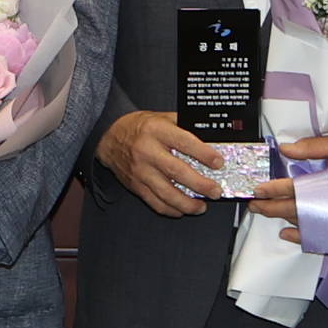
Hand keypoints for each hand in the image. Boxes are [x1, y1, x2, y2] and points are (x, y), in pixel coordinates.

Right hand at [99, 108, 231, 219]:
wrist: (109, 137)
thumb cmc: (138, 128)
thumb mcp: (162, 118)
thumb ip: (183, 126)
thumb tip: (209, 138)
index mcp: (156, 131)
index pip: (184, 143)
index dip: (204, 154)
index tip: (218, 162)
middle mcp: (147, 151)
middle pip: (177, 172)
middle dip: (200, 184)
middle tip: (215, 191)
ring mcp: (140, 171)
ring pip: (166, 193)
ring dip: (187, 203)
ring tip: (201, 206)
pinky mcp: (136, 185)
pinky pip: (155, 202)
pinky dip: (171, 209)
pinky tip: (182, 209)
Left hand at [249, 132, 327, 231]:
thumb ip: (310, 147)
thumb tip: (286, 150)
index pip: (295, 189)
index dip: (273, 189)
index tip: (258, 189)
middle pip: (295, 209)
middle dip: (270, 208)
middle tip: (254, 204)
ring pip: (305, 223)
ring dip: (282, 218)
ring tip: (264, 211)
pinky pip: (319, 234)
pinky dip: (302, 235)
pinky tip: (287, 232)